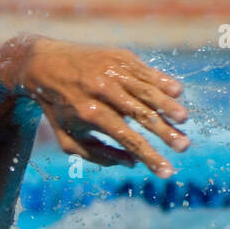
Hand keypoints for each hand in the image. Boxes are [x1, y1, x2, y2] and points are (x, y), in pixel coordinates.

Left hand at [0, 36, 188, 177]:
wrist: (45, 65)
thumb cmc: (59, 110)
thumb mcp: (69, 139)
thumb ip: (99, 154)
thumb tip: (132, 162)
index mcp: (91, 114)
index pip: (127, 139)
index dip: (150, 157)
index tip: (167, 172)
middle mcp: (103, 91)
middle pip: (142, 115)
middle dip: (166, 132)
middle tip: (184, 147)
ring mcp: (113, 71)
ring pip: (147, 90)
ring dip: (168, 106)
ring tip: (184, 120)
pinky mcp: (120, 56)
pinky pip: (146, 71)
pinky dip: (162, 82)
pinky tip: (177, 93)